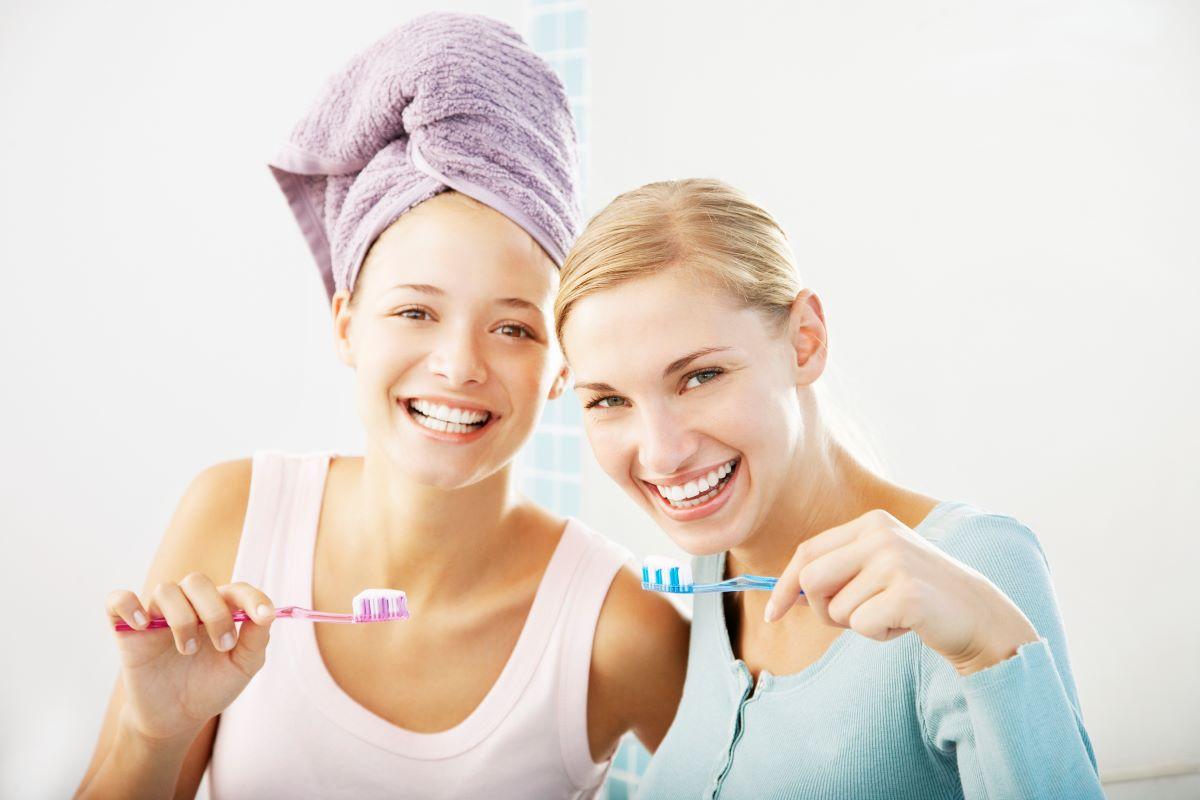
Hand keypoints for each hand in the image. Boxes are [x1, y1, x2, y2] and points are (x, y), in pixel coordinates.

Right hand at [106, 575, 275, 740]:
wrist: (177, 718)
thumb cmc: (211, 687)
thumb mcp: (242, 667)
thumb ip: (256, 639)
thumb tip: (266, 614)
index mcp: (219, 609)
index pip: (235, 589)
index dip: (252, 598)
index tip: (264, 616)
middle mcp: (188, 605)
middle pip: (197, 582)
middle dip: (215, 612)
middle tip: (223, 645)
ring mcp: (157, 616)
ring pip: (166, 590)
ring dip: (181, 618)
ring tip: (187, 651)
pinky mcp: (128, 630)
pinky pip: (118, 600)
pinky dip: (128, 605)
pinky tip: (143, 625)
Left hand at [764, 509, 1038, 674]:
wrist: (979, 615)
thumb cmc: (920, 596)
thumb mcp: (879, 569)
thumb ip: (839, 572)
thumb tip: (791, 592)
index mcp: (871, 523)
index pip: (807, 551)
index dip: (785, 584)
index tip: (773, 612)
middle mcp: (881, 535)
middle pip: (811, 578)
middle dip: (820, 609)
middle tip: (850, 620)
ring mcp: (895, 561)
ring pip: (837, 608)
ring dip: (858, 625)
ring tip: (891, 615)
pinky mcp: (907, 593)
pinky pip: (861, 626)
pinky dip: (877, 635)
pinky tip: (904, 625)